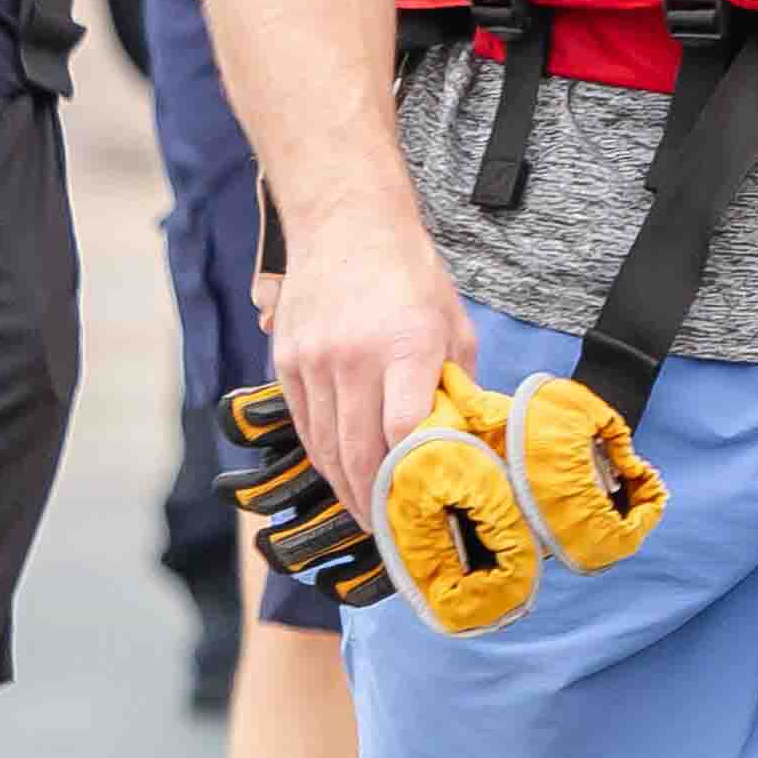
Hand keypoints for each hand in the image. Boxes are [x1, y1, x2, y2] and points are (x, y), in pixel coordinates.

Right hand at [268, 194, 477, 530]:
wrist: (346, 224)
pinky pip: (304, 424)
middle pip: (359, 450)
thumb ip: (459, 381)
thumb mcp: (453, 323)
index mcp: (405, 346)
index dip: (412, 474)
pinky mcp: (286, 362)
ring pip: (325, 445)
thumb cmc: (411, 276)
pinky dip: (321, 456)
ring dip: (345, 487)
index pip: (404, 429)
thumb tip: (470, 436)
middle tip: (392, 533)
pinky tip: (340, 476)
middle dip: (375, 500)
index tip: (425, 503)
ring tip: (367, 516)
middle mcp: (353, 357)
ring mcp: (313, 361)